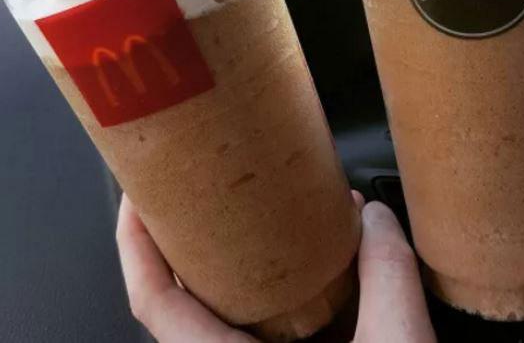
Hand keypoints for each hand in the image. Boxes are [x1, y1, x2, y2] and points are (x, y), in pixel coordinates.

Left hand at [117, 193, 435, 342]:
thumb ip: (387, 277)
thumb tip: (376, 219)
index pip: (155, 303)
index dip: (136, 246)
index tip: (137, 199)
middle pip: (178, 301)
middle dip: (184, 243)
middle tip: (195, 194)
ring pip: (214, 318)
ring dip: (225, 266)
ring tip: (241, 222)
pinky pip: (248, 333)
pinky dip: (261, 293)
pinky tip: (290, 272)